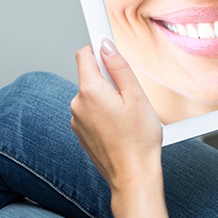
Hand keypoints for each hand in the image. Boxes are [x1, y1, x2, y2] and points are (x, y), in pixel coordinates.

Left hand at [71, 40, 172, 217]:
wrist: (133, 175)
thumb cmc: (139, 138)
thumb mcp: (136, 95)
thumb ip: (119, 67)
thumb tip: (107, 47)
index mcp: (90, 91)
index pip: (84, 54)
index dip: (98, 46)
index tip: (107, 42)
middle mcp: (78, 104)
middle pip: (91, 74)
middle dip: (109, 76)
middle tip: (130, 92)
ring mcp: (78, 120)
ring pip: (92, 93)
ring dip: (108, 95)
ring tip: (127, 112)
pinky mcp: (82, 132)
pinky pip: (91, 110)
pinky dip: (104, 110)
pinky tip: (121, 124)